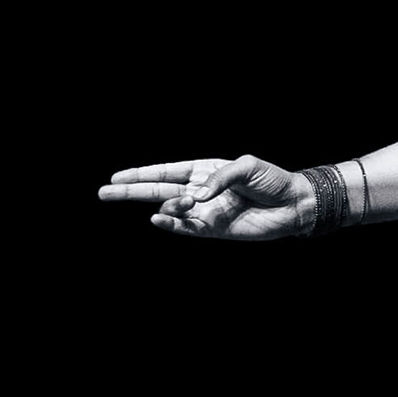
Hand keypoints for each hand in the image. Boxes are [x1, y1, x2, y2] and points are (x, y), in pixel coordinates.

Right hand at [100, 155, 317, 241]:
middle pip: (157, 191)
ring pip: (170, 209)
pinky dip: (170, 224)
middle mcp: (199, 191)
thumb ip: (218, 177)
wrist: (294, 204)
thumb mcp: (246, 166)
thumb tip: (194, 195)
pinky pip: (185, 228)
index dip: (141, 174)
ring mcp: (204, 212)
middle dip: (129, 191)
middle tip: (103, 192)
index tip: (116, 176)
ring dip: (168, 206)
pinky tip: (157, 219)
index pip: (165, 172)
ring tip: (184, 203)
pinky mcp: (212, 230)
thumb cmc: (272, 180)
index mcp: (204, 170)